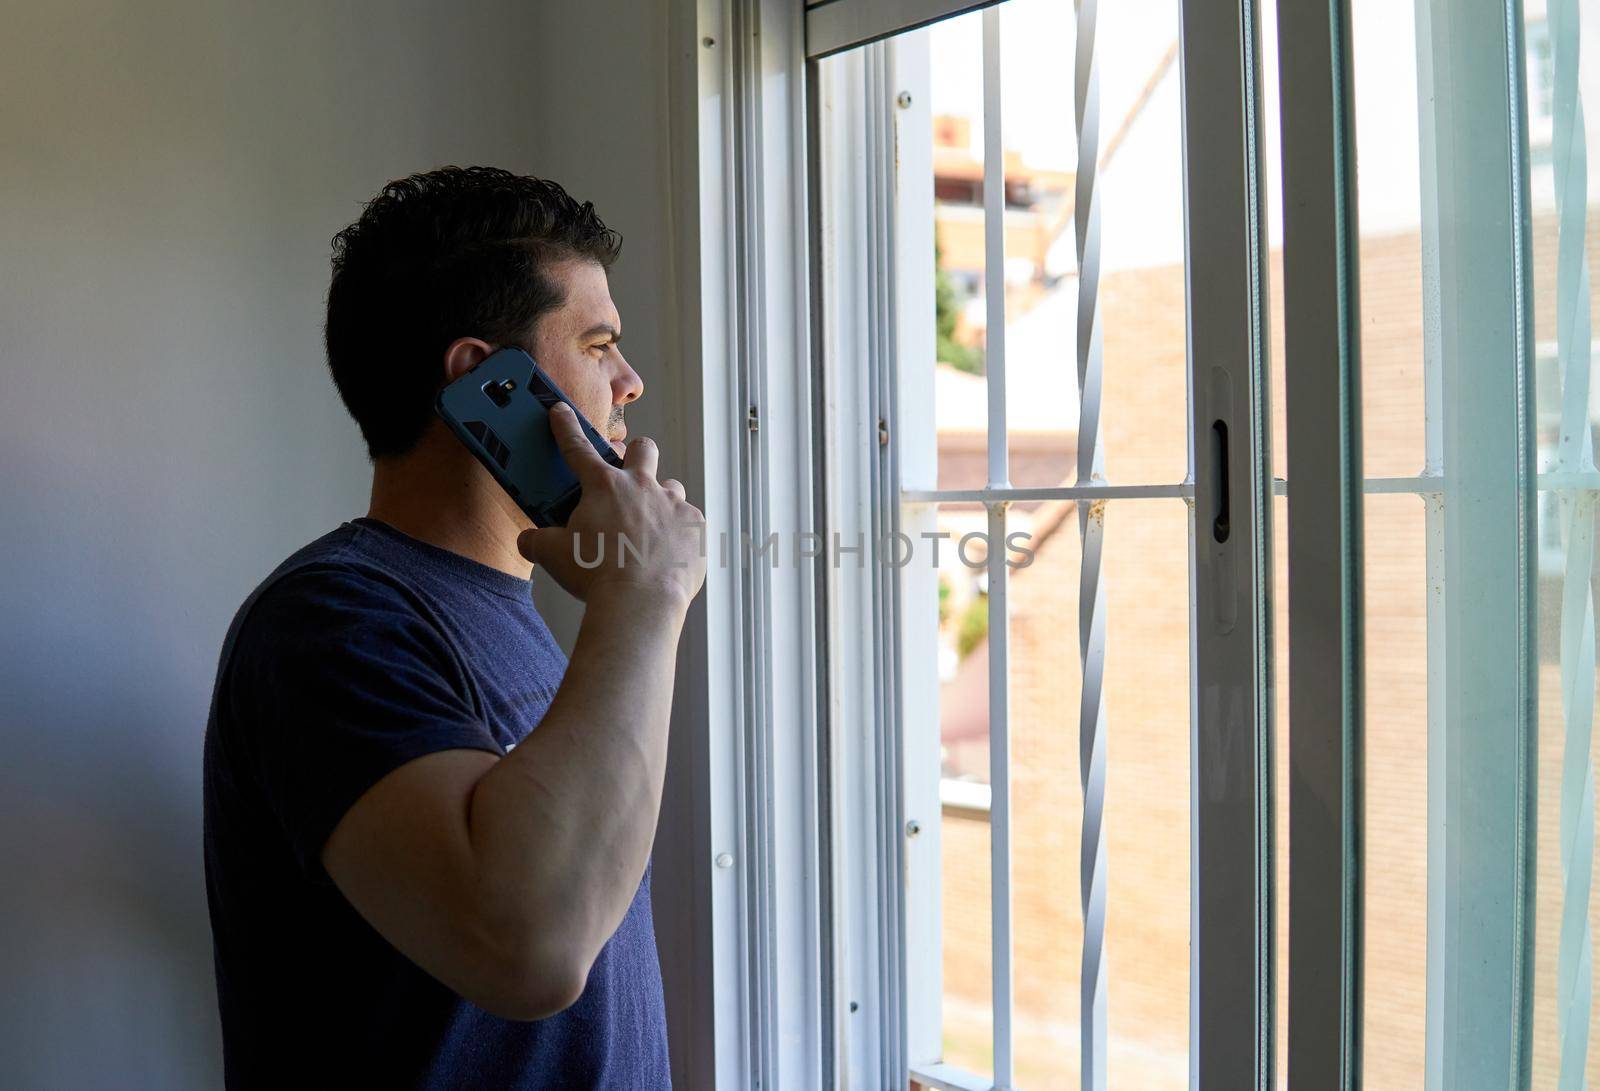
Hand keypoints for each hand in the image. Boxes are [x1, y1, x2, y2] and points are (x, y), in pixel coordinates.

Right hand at [517, 402, 706, 607]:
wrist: (640, 602)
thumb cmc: (596, 576)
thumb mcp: (553, 556)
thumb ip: (537, 541)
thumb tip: (528, 540)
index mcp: (603, 486)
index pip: (577, 447)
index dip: (565, 426)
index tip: (561, 411)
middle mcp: (642, 486)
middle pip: (643, 449)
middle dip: (635, 456)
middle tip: (628, 477)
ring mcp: (673, 504)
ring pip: (671, 486)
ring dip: (660, 500)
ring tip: (649, 528)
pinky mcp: (696, 526)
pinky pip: (689, 521)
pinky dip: (679, 533)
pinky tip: (668, 553)